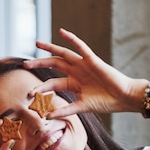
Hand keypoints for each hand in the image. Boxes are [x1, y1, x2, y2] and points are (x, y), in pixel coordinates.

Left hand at [23, 28, 147, 117]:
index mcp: (73, 84)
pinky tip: (62, 32)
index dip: (40, 87)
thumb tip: (47, 117)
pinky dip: (72, 39)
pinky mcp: (93, 60)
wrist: (124, 97)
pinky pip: (81, 47)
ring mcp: (84, 65)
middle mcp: (76, 72)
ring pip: (63, 54)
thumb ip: (66, 110)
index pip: (52, 83)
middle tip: (25, 64)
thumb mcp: (82, 107)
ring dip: (50, 48)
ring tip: (37, 43)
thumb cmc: (107, 103)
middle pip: (54, 65)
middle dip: (39, 63)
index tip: (29, 93)